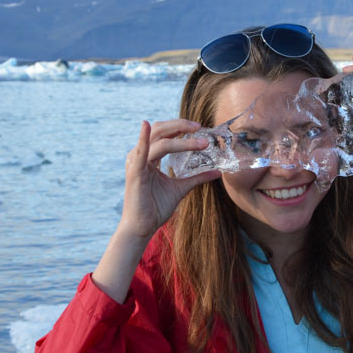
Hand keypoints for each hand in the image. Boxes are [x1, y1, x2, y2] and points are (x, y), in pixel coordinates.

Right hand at [116, 119, 220, 242]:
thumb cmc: (156, 208)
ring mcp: (136, 163)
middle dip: (180, 126)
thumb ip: (197, 177)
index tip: (199, 128)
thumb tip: (218, 172)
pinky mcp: (134, 173)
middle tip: (199, 127)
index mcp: (150, 157)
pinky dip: (142, 138)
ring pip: (159, 142)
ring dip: (180, 139)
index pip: (164, 134)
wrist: (142, 227)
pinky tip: (145, 125)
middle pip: (160, 131)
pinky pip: (140, 153)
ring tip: (199, 139)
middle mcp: (141, 156)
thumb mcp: (181, 188)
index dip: (180, 127)